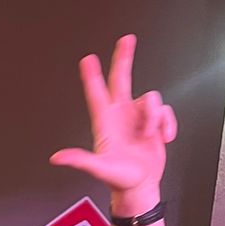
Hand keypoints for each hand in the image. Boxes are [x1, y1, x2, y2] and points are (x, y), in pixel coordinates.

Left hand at [50, 36, 176, 214]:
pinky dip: (167, 124)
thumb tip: (58, 158)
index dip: (91, 76)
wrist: (141, 185)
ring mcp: (138, 117)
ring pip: (151, 98)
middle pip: (121, 79)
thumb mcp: (98, 169)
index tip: (87, 59)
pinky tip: (163, 137)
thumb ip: (80, 160)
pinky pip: (164, 111)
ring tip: (148, 136)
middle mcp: (121, 115)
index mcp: (105, 122)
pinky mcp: (154, 122)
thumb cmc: (119, 178)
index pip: (96, 93)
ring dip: (153, 117)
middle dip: (124, 58)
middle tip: (127, 40)